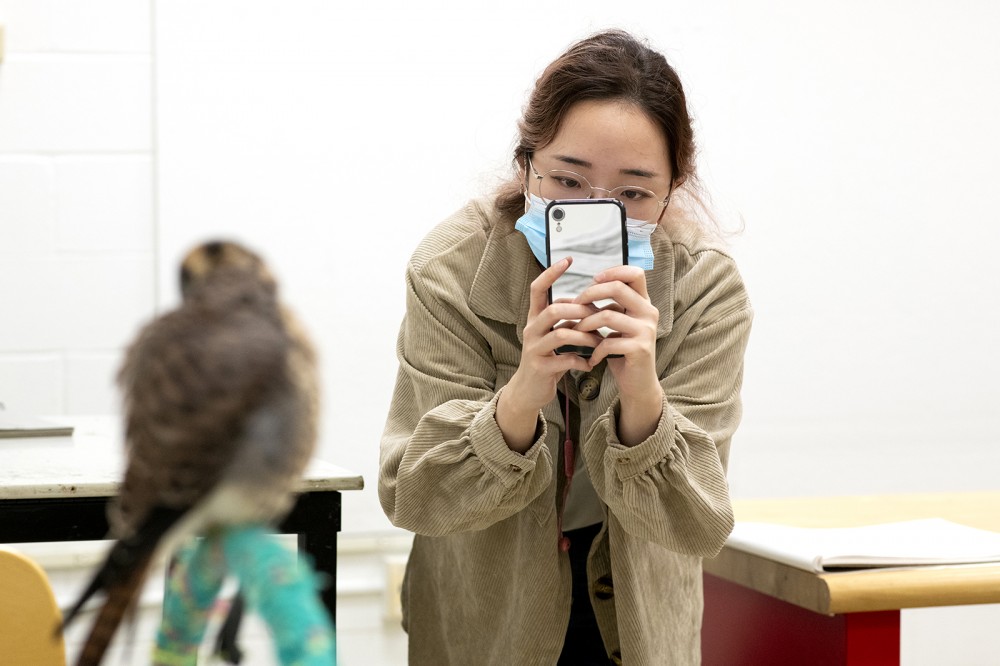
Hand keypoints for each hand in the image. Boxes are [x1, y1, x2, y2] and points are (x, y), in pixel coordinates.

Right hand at [496, 258, 601, 451]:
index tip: (568, 259)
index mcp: (535, 318)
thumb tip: (588, 302)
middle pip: (553, 310)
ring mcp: (534, 349)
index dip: (551, 273)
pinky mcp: (540, 367)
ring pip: (561, 334)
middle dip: (579, 311)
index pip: (537, 289)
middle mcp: (531, 330)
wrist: (529, 390)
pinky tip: (591, 364)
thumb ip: (565, 320)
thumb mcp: (552, 335)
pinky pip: (565, 360)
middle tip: (597, 314)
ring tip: (599, 341)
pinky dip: (581, 361)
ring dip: (585, 336)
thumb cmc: (547, 358)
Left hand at [572, 266, 662, 444]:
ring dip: (586, 323)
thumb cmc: (622, 351)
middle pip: (617, 288)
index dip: (613, 271)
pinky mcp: (640, 348)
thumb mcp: (617, 325)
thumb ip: (608, 307)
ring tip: (577, 332)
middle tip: (576, 305)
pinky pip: (609, 342)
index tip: (593, 280)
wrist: (638, 383)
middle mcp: (649, 312)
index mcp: (644, 303)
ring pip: (608, 315)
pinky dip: (595, 350)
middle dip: (591, 294)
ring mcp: (646, 330)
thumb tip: (581, 293)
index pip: (635, 273)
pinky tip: (591, 358)